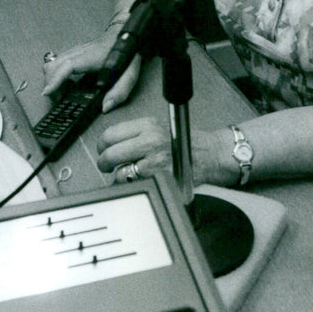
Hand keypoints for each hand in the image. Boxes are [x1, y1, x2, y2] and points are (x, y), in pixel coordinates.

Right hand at [41, 27, 140, 112]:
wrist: (127, 33)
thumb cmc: (128, 52)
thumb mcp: (129, 74)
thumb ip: (119, 91)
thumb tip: (106, 106)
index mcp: (92, 57)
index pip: (67, 66)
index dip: (55, 80)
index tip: (47, 92)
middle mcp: (81, 52)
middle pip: (54, 65)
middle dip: (49, 83)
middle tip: (55, 99)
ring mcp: (77, 50)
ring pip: (53, 62)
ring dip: (51, 79)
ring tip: (59, 93)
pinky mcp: (76, 52)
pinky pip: (58, 61)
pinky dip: (55, 73)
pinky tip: (64, 83)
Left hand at [97, 117, 236, 185]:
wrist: (210, 155)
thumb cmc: (186, 144)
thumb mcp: (159, 128)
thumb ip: (136, 133)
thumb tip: (111, 144)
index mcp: (148, 125)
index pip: (111, 134)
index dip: (102, 145)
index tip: (102, 150)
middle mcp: (150, 141)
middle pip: (110, 153)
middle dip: (104, 163)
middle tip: (106, 166)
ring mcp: (154, 161)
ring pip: (120, 172)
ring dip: (119, 177)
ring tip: (125, 176)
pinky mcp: (159, 177)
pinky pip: (134, 185)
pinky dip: (131, 186)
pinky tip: (138, 182)